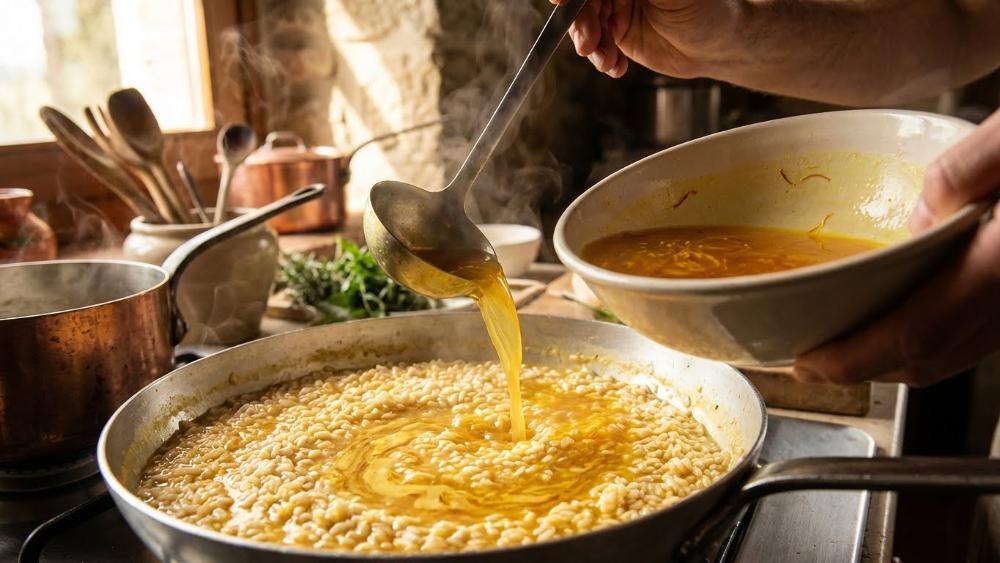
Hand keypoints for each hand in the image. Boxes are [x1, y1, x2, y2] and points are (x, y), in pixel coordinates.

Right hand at [550, 0, 735, 78]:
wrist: (720, 45)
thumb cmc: (707, 6)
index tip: (561, 2)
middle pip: (582, 1)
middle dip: (581, 22)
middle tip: (588, 42)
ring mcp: (617, 10)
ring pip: (586, 25)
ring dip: (591, 45)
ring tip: (606, 59)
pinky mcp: (619, 36)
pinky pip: (597, 48)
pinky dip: (602, 60)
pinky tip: (616, 67)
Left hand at [794, 109, 999, 386]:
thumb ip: (970, 169)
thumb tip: (923, 217)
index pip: (916, 331)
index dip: (856, 358)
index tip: (809, 363)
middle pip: (930, 359)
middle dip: (866, 370)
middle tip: (814, 363)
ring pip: (956, 356)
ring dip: (896, 362)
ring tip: (849, 348)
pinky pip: (978, 339)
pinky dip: (932, 343)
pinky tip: (906, 321)